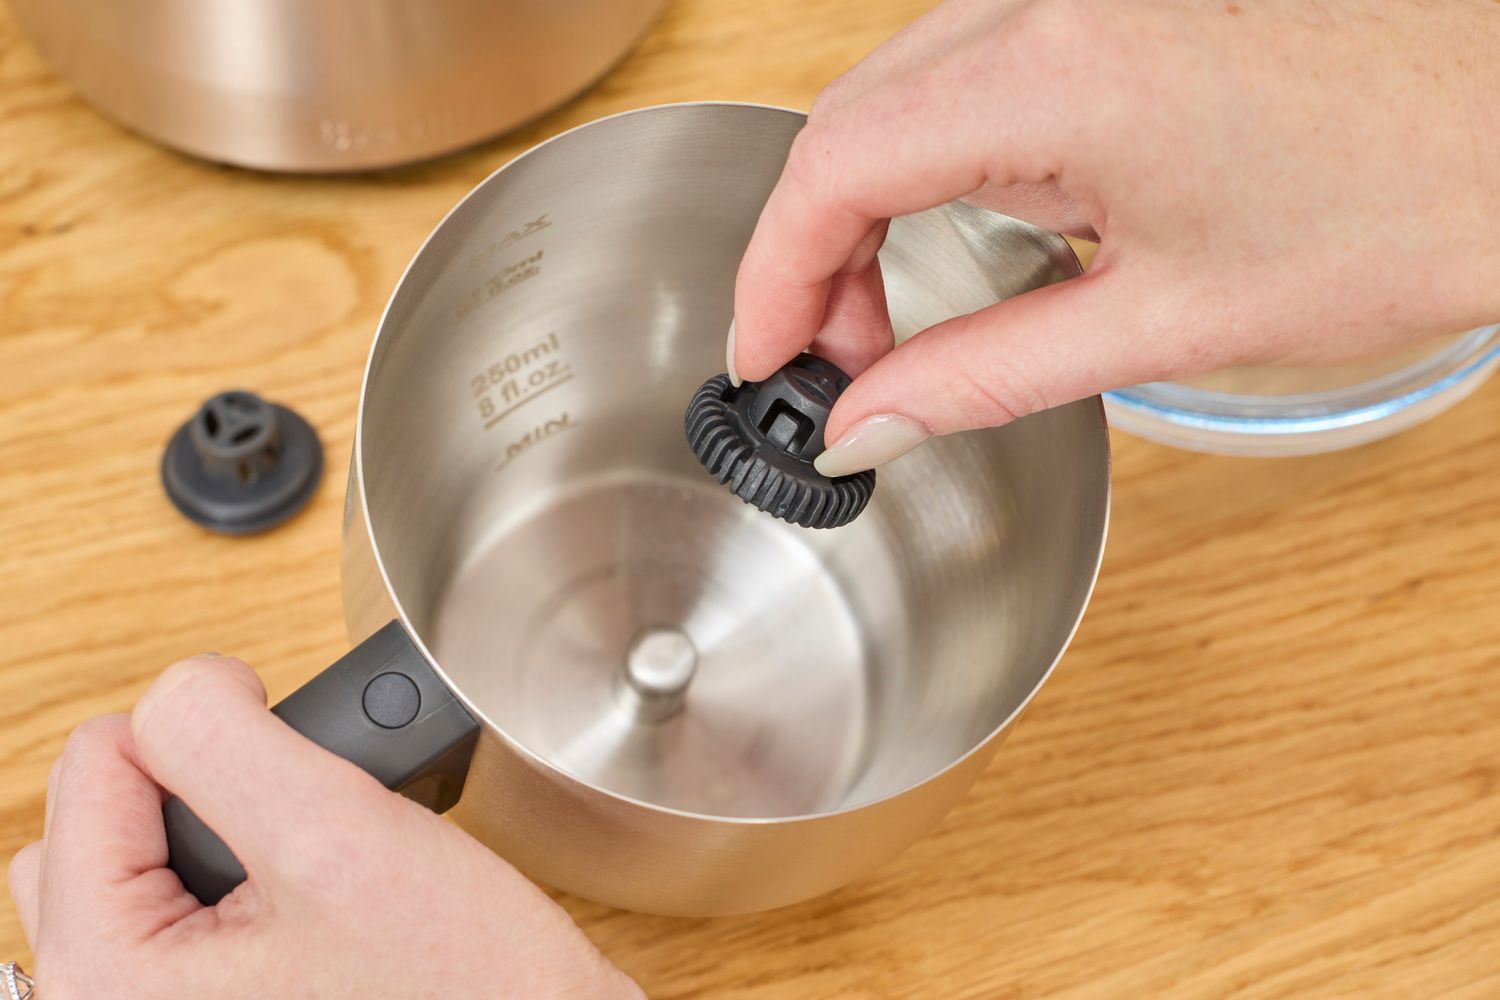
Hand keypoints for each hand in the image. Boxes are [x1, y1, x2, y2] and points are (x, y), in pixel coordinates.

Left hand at [6, 655, 640, 999]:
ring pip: (148, 849)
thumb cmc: (457, 989)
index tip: (299, 763)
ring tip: (313, 857)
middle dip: (206, 783)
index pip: (94, 763)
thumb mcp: (332, 832)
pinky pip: (193, 895)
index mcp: (101, 975)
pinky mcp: (218, 997)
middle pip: (100, 810)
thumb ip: (220, 735)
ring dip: (229, 822)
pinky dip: (249, 864)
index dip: (212, 730)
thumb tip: (186, 686)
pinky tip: (315, 890)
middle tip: (303, 818)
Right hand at [730, 0, 1499, 474]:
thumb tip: (869, 422)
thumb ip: (983, 374)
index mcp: (1056, 73)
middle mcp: (1051, 3)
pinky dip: (934, 164)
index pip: (832, 167)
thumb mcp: (1163, 321)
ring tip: (896, 323)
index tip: (766, 357)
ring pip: (898, 94)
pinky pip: (966, 73)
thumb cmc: (1400, 201)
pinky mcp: (1110, 6)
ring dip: (870, 207)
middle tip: (840, 366)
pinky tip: (965, 241)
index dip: (774, 275)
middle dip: (817, 254)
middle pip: (849, 123)